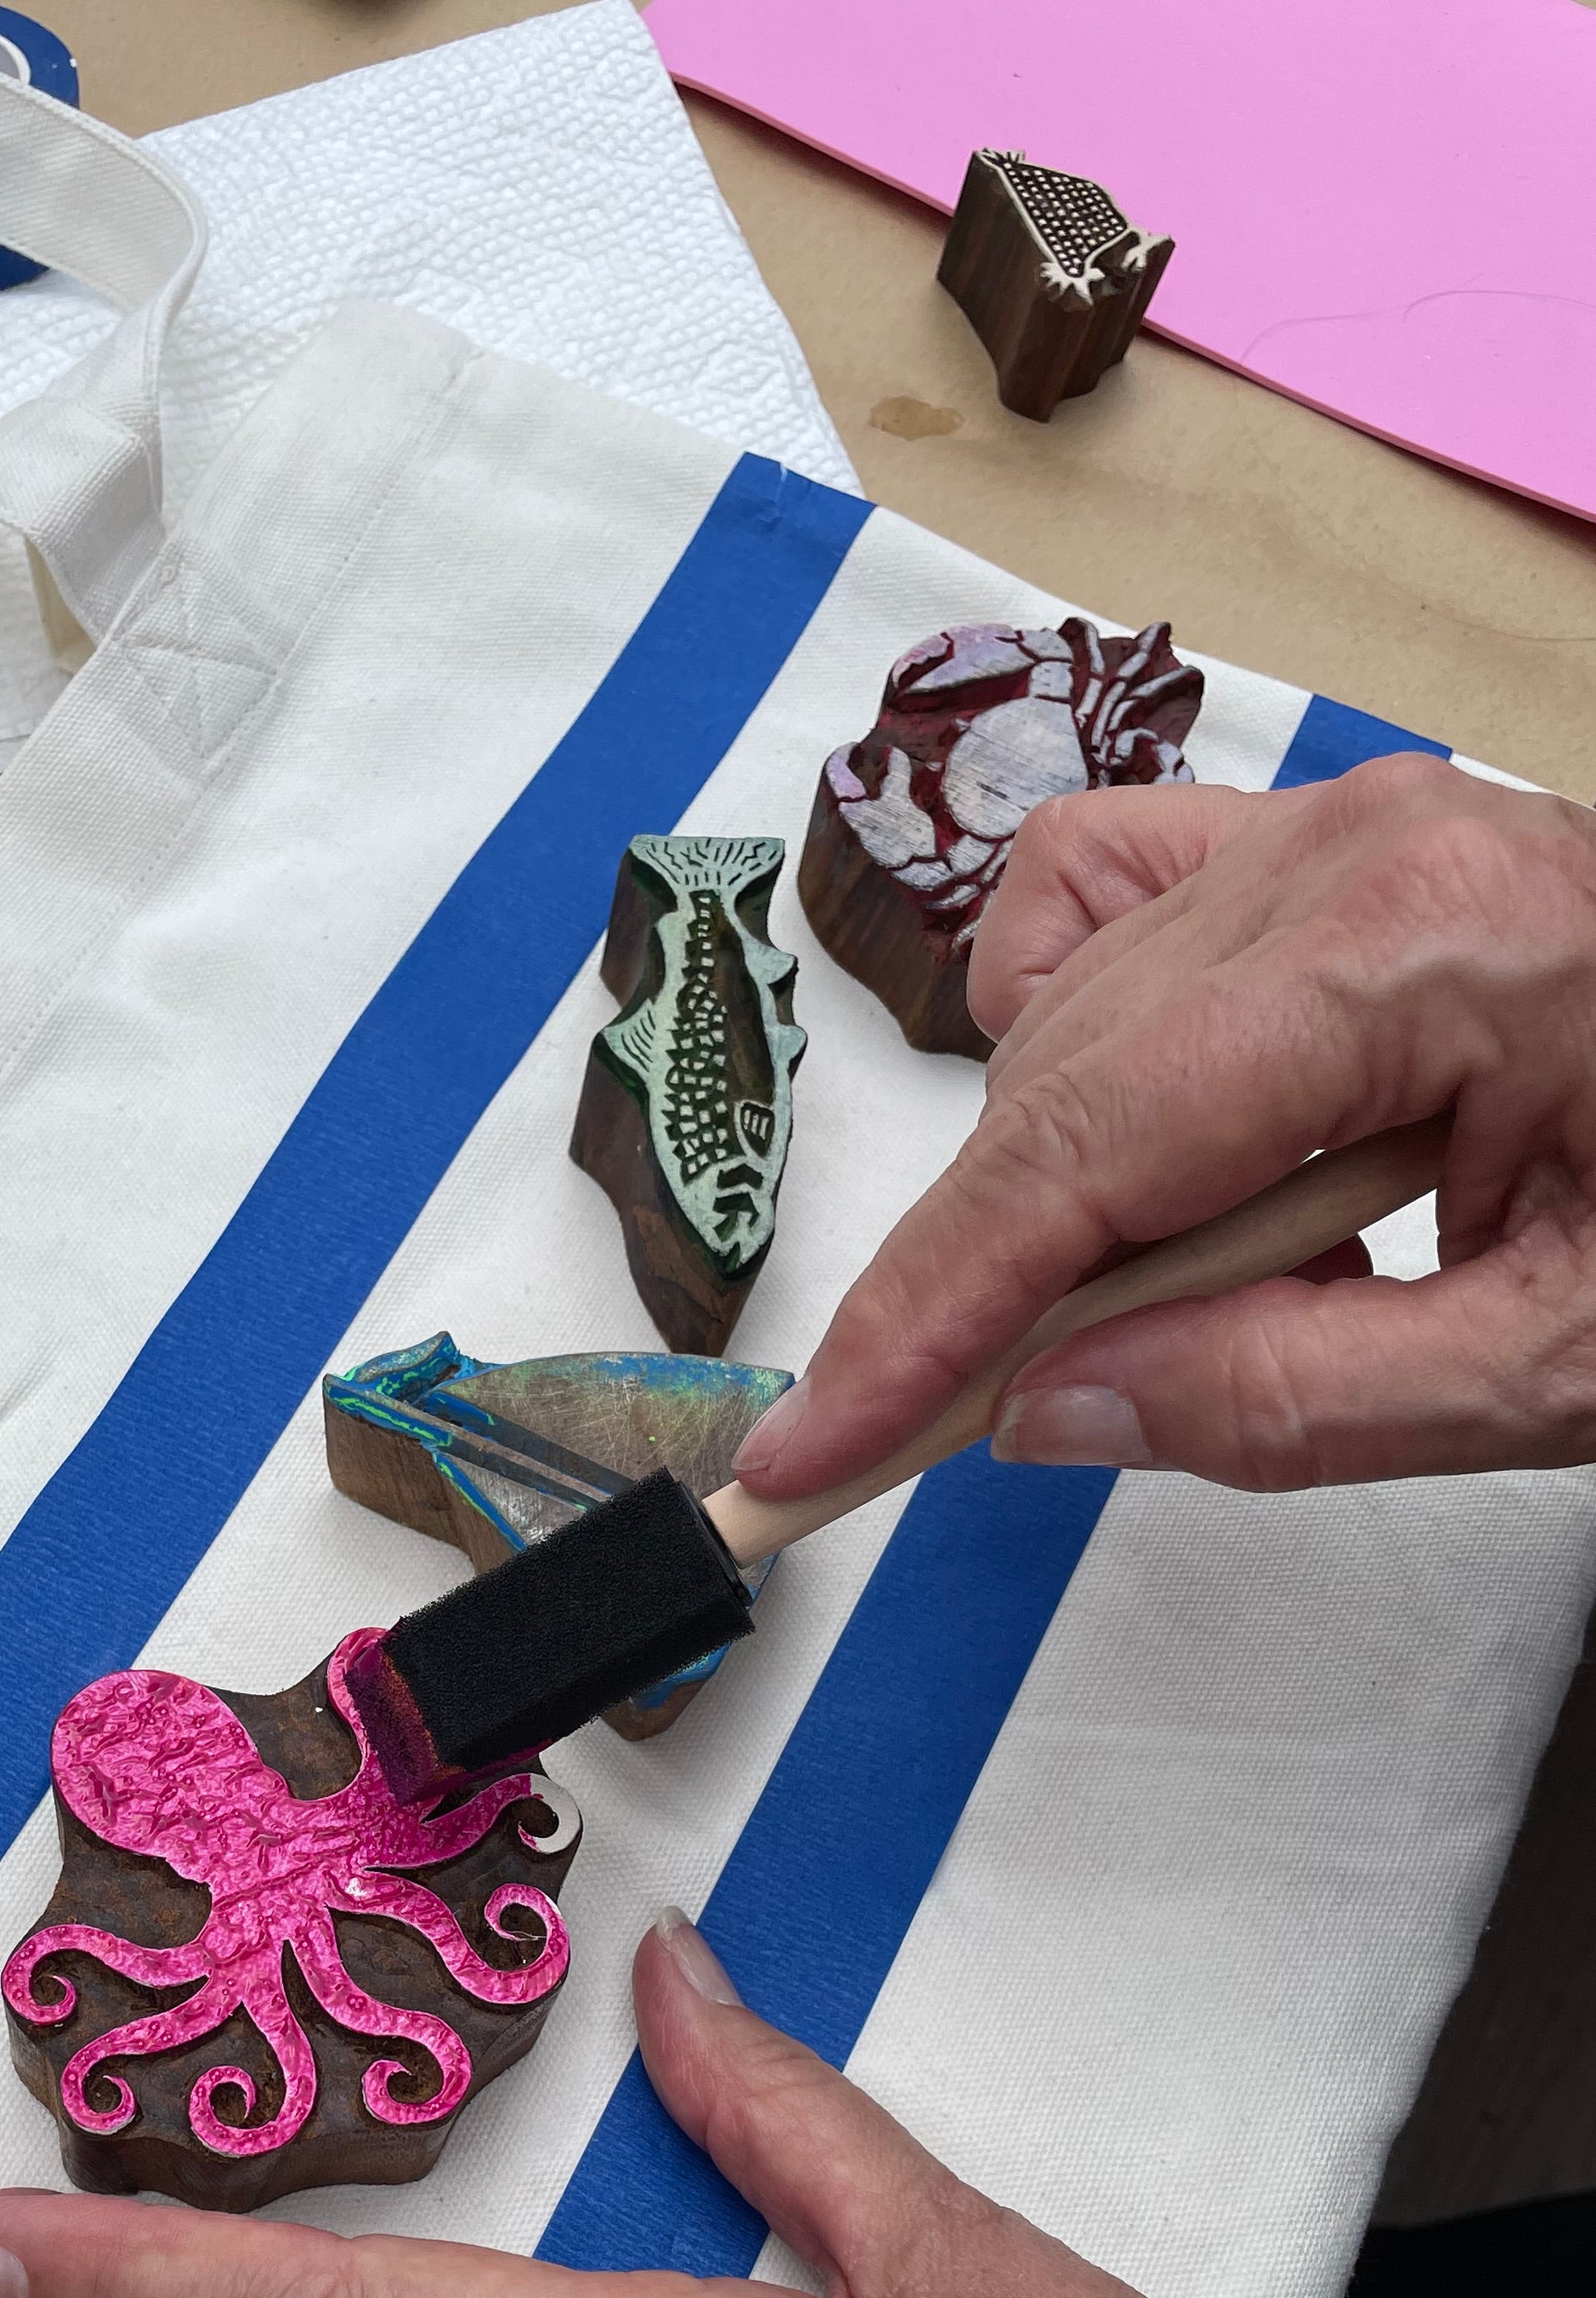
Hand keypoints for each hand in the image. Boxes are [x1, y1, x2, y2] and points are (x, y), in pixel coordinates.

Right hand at [732, 755, 1595, 1501]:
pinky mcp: (1316, 837)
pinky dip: (1074, 1034)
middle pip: (1056, 1098)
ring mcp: (1328, 824)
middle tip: (974, 1435)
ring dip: (1072, 1192)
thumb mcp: (1554, 1371)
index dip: (923, 1322)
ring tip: (1215, 1290)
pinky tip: (1163, 1142)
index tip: (803, 1446)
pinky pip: (1100, 905)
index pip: (1085, 1159)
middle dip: (992, 1287)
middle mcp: (1349, 850)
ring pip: (1066, 1023)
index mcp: (1419, 955)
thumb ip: (1285, 1402)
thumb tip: (1041, 1412)